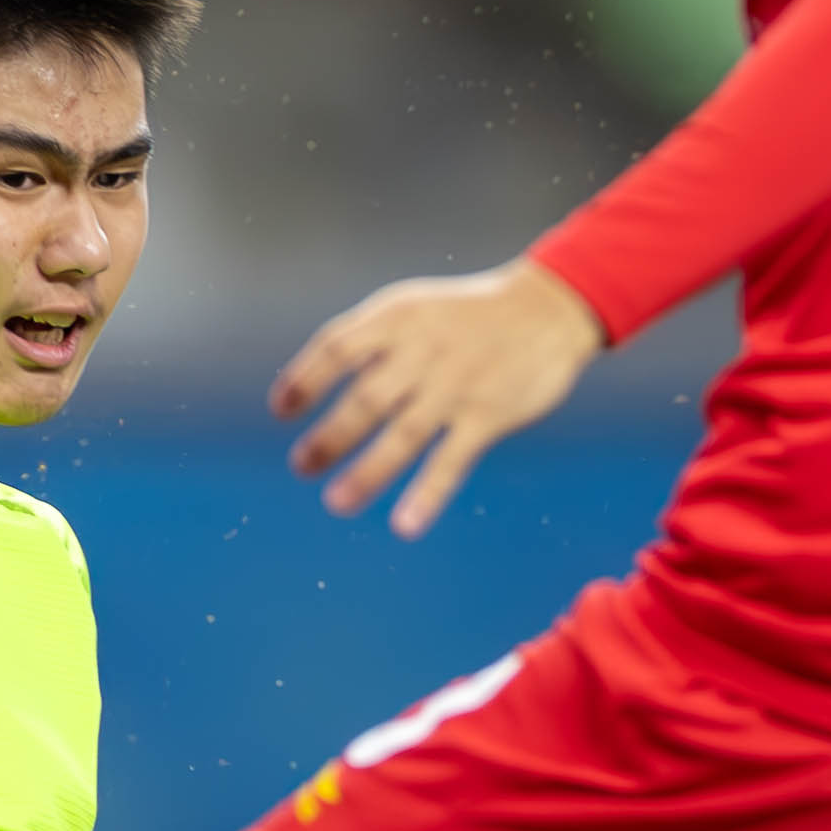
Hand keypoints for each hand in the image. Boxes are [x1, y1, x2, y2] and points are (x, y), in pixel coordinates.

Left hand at [275, 257, 606, 537]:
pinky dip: (427, 494)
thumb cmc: (470, 313)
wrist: (548, 308)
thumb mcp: (415, 306)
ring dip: (368, 472)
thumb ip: (370, 340)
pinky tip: (405, 524)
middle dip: (330, 437)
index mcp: (398, 318)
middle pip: (365, 399)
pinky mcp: (488, 414)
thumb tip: (310, 383)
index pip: (336, 348)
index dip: (304, 380)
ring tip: (337, 502)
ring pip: (403, 435)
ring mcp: (456, 385)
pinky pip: (451, 460)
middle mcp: (423, 351)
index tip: (282, 410)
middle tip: (302, 466)